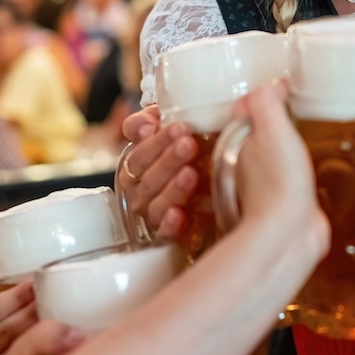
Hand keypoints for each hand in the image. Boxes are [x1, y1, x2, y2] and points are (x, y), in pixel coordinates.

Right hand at [117, 104, 199, 238]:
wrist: (217, 181)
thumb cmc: (187, 148)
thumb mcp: (168, 127)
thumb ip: (150, 120)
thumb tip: (144, 125)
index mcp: (137, 166)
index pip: (139, 156)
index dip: (155, 142)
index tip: (179, 127)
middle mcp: (141, 192)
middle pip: (148, 179)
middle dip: (168, 160)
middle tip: (188, 144)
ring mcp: (155, 214)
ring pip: (156, 204)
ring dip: (173, 188)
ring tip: (191, 173)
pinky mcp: (171, 234)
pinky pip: (164, 234)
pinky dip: (170, 225)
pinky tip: (179, 214)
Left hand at [229, 83, 324, 249]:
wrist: (289, 232)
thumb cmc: (278, 181)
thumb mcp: (272, 128)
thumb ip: (267, 102)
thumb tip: (274, 84)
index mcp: (236, 143)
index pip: (243, 110)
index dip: (259, 97)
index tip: (281, 88)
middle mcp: (244, 164)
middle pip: (254, 134)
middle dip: (270, 121)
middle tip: (294, 106)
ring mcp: (264, 185)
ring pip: (271, 156)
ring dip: (284, 145)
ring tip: (306, 132)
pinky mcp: (285, 202)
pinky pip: (289, 177)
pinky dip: (298, 168)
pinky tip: (313, 165)